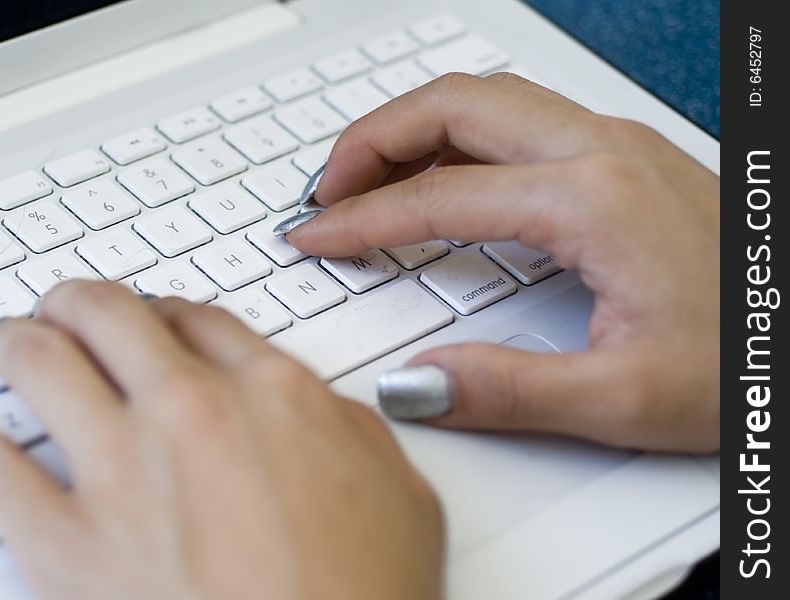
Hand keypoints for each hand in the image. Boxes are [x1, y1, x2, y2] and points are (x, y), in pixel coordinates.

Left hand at [0, 282, 442, 599]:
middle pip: (110, 316)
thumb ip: (349, 430)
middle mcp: (191, 413)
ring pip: (40, 362)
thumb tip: (318, 410)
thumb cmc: (366, 596)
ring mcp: (124, 471)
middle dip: (80, 304)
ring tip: (10, 345)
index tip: (151, 318)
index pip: (196, 319)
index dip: (164, 310)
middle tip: (67, 310)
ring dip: (17, 343)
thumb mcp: (400, 490)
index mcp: (272, 393)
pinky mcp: (68, 545)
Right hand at [286, 72, 718, 452]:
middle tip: (324, 190)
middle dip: (371, 140)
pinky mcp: (624, 160)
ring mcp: (617, 146)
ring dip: (413, 128)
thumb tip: (414, 384)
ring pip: (486, 100)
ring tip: (366, 178)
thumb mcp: (627, 399)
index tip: (312, 237)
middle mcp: (603, 151)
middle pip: (453, 105)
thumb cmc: (748, 363)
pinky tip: (441, 178)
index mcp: (592, 200)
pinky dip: (457, 138)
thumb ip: (508, 391)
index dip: (359, 217)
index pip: (437, 195)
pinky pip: (518, 121)